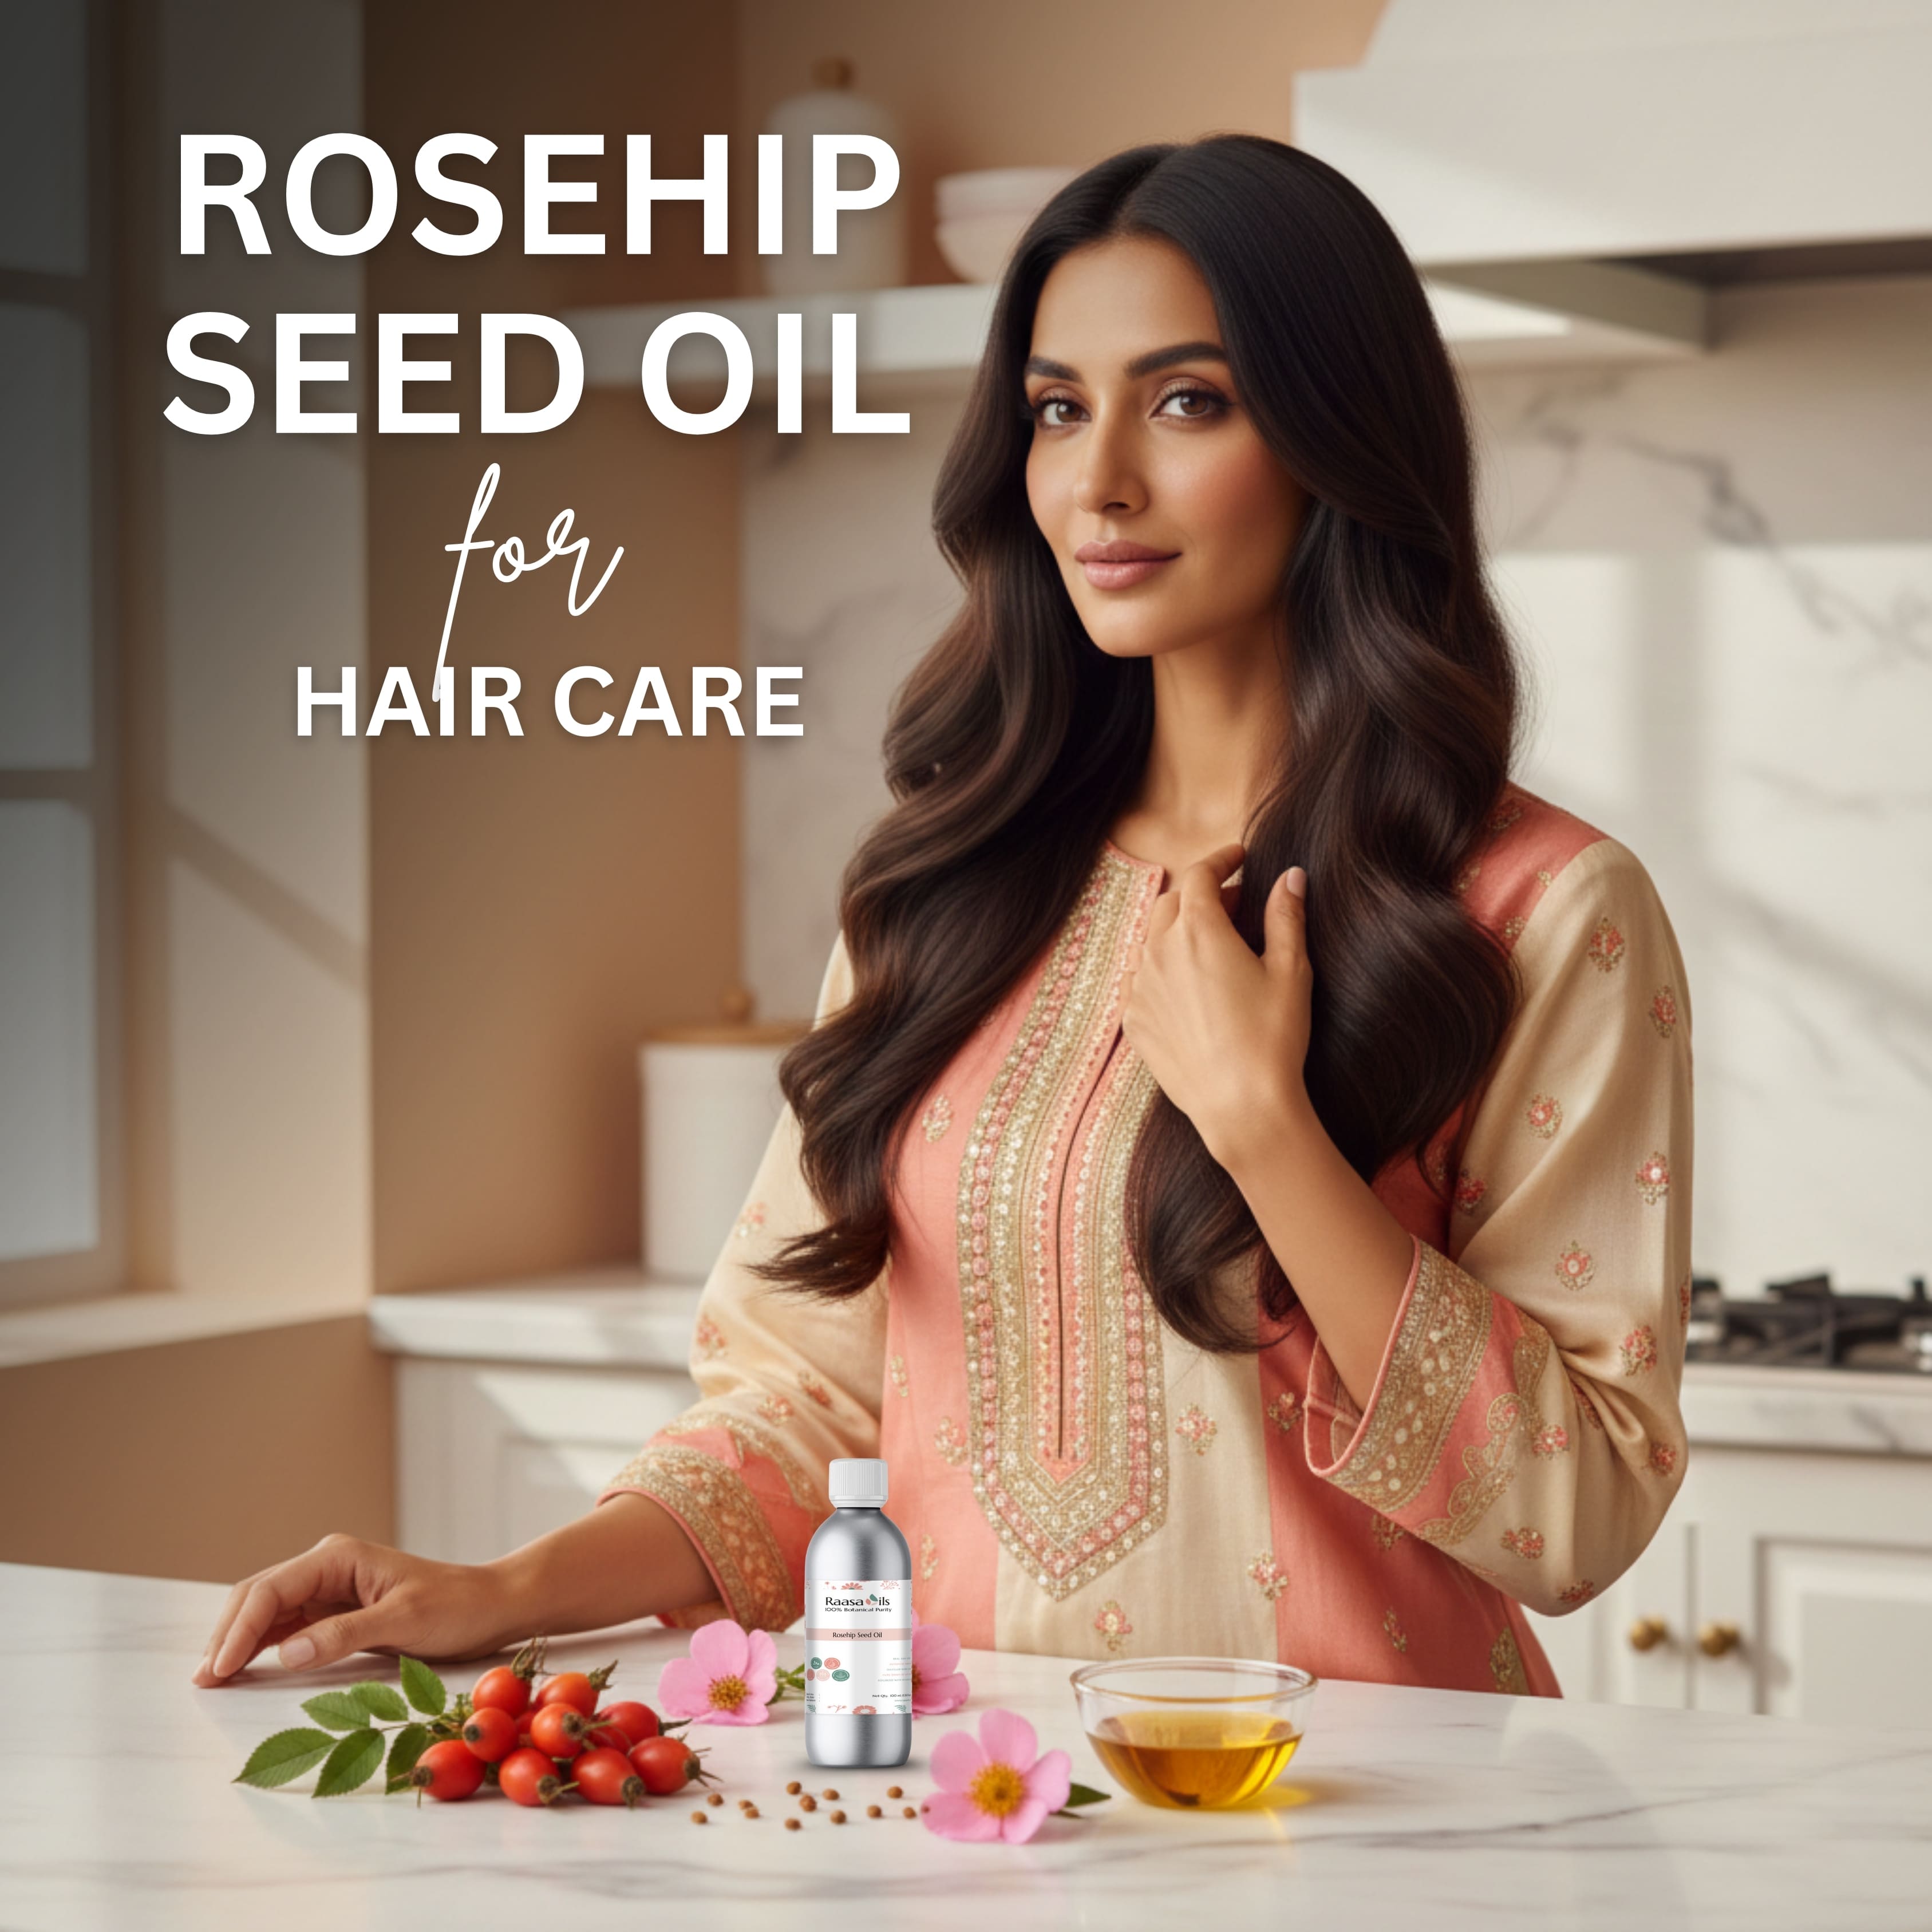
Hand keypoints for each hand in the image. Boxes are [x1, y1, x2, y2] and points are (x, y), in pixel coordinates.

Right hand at [192, 1533, 519, 1685]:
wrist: (488, 1607)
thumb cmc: (455, 1608)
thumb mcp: (404, 1621)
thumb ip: (345, 1634)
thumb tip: (288, 1651)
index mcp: (338, 1558)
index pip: (271, 1590)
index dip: (240, 1630)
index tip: (218, 1670)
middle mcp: (327, 1568)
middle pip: (258, 1597)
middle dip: (227, 1635)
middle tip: (203, 1680)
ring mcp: (328, 1589)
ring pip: (267, 1612)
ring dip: (238, 1642)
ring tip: (211, 1680)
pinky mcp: (334, 1612)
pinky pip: (286, 1627)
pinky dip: (261, 1647)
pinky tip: (242, 1670)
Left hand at [1119, 842, 1313, 1168]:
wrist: (1241, 1107)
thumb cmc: (1272, 1039)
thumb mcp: (1290, 971)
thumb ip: (1286, 916)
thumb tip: (1291, 877)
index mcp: (1199, 930)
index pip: (1201, 874)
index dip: (1221, 859)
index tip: (1238, 858)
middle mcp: (1160, 951)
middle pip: (1173, 902)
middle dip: (1203, 894)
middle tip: (1234, 904)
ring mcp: (1141, 987)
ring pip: (1152, 939)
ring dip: (1179, 931)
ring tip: (1211, 945)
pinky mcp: (1134, 1020)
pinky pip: (1141, 977)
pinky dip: (1162, 967)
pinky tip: (1187, 983)